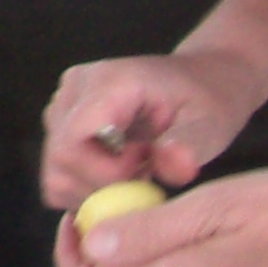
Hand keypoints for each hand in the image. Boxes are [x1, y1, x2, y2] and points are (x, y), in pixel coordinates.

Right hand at [39, 52, 267, 207]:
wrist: (203, 80)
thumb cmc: (209, 100)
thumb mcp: (212, 124)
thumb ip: (190, 145)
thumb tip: (173, 164)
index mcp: (108, 82)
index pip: (71, 144)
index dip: (104, 174)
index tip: (146, 168)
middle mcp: (75, 87)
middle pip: (59, 162)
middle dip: (102, 185)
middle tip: (145, 173)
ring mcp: (64, 103)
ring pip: (56, 171)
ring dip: (95, 187)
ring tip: (136, 169)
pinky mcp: (62, 120)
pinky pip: (59, 170)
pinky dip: (87, 184)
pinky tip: (122, 171)